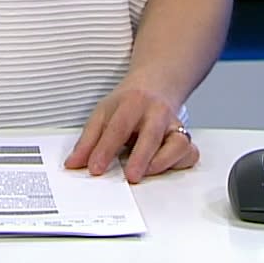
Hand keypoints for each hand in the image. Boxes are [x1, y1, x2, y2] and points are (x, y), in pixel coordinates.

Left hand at [64, 84, 199, 183]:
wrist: (156, 85)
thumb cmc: (128, 103)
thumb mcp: (103, 113)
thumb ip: (87, 141)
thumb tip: (73, 164)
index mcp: (132, 103)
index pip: (118, 127)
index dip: (105, 149)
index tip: (94, 168)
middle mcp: (156, 113)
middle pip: (151, 134)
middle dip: (140, 157)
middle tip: (130, 177)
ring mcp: (174, 125)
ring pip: (178, 144)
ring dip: (163, 162)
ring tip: (146, 173)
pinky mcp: (186, 137)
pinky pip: (190, 153)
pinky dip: (180, 163)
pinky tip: (165, 168)